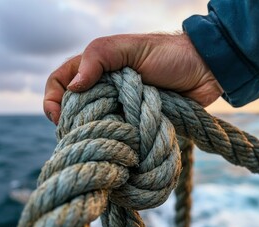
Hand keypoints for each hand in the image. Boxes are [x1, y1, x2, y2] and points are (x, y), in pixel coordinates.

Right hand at [43, 33, 222, 124]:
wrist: (205, 71)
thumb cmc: (168, 55)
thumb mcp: (130, 47)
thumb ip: (98, 58)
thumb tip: (73, 87)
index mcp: (97, 68)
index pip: (61, 82)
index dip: (53, 98)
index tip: (58, 117)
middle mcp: (105, 90)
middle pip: (75, 110)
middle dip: (73, 122)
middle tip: (84, 133)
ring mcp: (121, 108)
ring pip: (96, 126)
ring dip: (96, 135)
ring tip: (104, 139)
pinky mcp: (137, 124)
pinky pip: (120, 137)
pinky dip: (117, 142)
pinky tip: (120, 146)